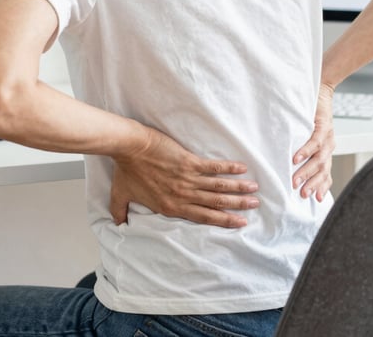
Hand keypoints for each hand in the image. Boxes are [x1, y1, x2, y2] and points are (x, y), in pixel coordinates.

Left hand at [110, 126, 258, 228]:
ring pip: (218, 187)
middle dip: (236, 206)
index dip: (222, 221)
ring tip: (253, 191)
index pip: (202, 216)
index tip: (239, 223)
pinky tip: (242, 169)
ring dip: (238, 189)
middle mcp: (183, 195)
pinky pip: (213, 167)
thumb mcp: (120, 195)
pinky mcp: (189, 162)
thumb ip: (120, 212)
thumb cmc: (125, 170)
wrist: (130, 147)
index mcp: (170, 206)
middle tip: (253, 207)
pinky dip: (229, 168)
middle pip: (215, 203)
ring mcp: (188, 179)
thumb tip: (118, 224)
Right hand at [292, 82, 335, 200]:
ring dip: (306, 171)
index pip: (326, 173)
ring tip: (295, 180)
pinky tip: (296, 158)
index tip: (316, 200)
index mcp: (327, 150)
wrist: (321, 89)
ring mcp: (327, 136)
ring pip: (319, 159)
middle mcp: (329, 145)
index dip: (322, 186)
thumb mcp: (311, 133)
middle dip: (312, 184)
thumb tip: (292, 163)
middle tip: (300, 194)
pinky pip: (314, 141)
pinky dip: (305, 151)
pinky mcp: (323, 125)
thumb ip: (307, 148)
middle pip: (322, 170)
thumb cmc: (313, 112)